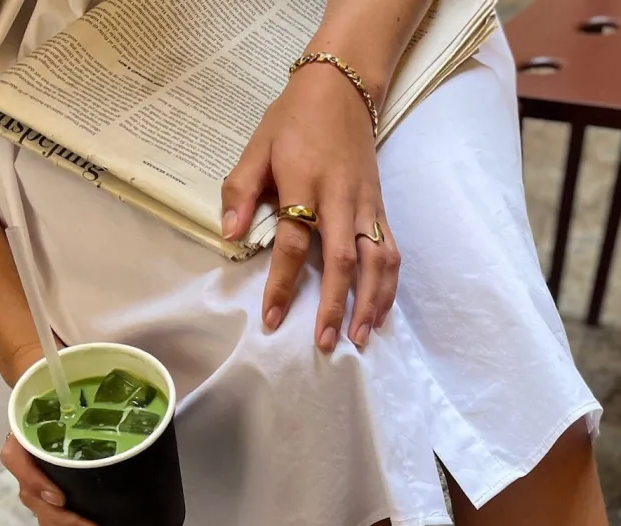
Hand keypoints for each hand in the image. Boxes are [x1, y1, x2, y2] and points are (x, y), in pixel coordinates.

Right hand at [0, 343, 116, 525]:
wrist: (56, 389)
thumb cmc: (70, 385)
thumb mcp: (80, 378)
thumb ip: (103, 380)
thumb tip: (156, 386)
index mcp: (25, 433)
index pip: (17, 460)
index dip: (35, 481)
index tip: (60, 497)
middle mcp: (28, 461)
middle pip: (37, 503)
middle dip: (67, 525)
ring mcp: (41, 482)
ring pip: (50, 520)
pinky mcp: (58, 496)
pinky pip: (63, 525)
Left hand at [222, 61, 399, 351]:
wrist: (342, 88)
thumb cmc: (294, 119)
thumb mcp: (257, 145)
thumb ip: (241, 190)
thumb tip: (229, 235)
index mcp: (305, 184)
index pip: (293, 242)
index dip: (282, 283)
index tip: (271, 319)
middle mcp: (341, 199)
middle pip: (342, 260)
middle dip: (334, 305)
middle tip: (324, 342)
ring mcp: (366, 206)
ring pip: (376, 261)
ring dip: (370, 302)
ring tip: (359, 337)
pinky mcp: (381, 209)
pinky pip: (391, 252)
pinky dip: (388, 286)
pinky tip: (379, 313)